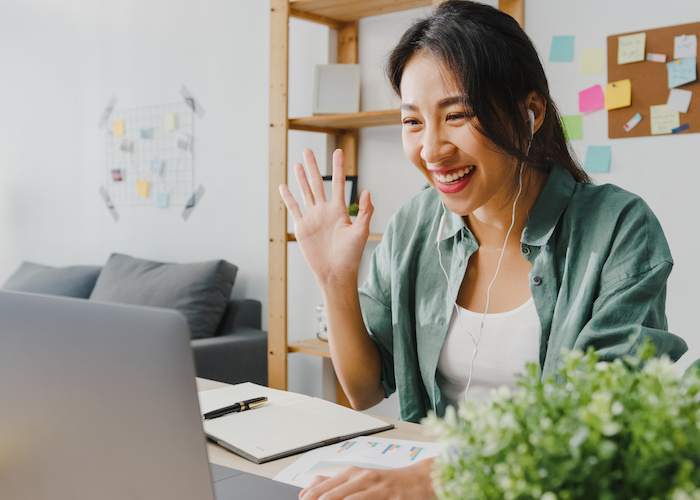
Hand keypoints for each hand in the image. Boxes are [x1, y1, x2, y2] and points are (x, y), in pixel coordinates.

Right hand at [279, 149, 373, 286]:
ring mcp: (312, 218)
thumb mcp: (361, 232)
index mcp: (339, 210)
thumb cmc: (351, 255)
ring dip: (301, 178)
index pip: (338, 183)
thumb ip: (365, 211)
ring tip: (297, 163)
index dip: (338, 167)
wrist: (336, 273)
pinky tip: (283, 186)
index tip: (338, 151)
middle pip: (317, 183)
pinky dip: (288, 198)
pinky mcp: (302, 228)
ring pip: (305, 193)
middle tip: (308, 150)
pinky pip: (294, 209)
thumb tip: (368, 190)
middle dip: (313, 167)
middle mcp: (324, 211)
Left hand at [298, 459, 435, 499]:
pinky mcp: (391, 499)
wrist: (420, 480)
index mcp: (352, 473)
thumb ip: (334, 482)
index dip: (309, 498)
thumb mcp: (360, 478)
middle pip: (331, 496)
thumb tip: (309, 485)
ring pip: (347, 499)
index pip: (322, 488)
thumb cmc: (388, 482)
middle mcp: (363, 479)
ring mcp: (377, 489)